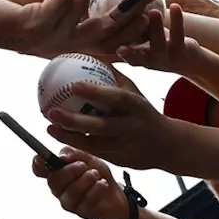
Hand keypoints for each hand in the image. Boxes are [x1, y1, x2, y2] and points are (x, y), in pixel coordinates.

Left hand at [0, 0, 148, 58]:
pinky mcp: (34, 25)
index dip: (129, 25)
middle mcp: (60, 46)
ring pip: (82, 3)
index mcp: (65, 43)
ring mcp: (48, 38)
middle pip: (106, 29)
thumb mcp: (41, 1)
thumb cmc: (3, 10)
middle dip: (128, 8)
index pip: (106, 38)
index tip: (150, 7)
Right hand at [31, 148, 127, 218]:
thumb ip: (73, 154)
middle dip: (70, 171)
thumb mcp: (87, 157)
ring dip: (86, 180)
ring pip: (71, 192)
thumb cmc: (96, 174)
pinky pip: (86, 201)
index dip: (36, 165)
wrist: (115, 193)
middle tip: (83, 165)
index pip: (39, 170)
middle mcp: (59, 189)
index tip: (39, 157)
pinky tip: (102, 184)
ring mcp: (70, 202)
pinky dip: (97, 189)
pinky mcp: (82, 212)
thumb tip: (62, 156)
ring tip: (96, 175)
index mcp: (57, 173)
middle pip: (54, 181)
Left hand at [44, 82, 185, 170]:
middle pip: (102, 126)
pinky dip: (77, 146)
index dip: (95, 91)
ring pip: (95, 144)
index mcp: (138, 107)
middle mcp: (134, 127)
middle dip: (74, 121)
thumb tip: (87, 57)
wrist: (169, 145)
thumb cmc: (144, 112)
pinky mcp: (122, 161)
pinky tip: (61, 138)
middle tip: (51, 111)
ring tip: (49, 128)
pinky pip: (96, 153)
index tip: (72, 85)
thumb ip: (114, 77)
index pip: (116, 98)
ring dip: (69, 137)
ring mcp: (128, 147)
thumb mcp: (135, 93)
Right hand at [116, 5, 204, 75]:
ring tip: (154, 12)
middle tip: (130, 26)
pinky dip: (176, 20)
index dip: (124, 55)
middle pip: (141, 53)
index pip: (130, 58)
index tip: (119, 48)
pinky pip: (178, 34)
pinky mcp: (182, 49)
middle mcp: (152, 60)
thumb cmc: (161, 45)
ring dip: (156, 27)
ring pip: (159, 44)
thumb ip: (136, 28)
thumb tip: (127, 5)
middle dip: (135, 40)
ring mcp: (167, 56)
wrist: (189, 61)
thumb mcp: (146, 40)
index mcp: (140, 58)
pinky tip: (175, 6)